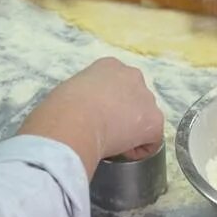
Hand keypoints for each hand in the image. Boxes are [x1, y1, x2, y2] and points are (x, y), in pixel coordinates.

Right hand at [21, 58, 164, 171]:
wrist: (74, 120)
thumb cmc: (62, 108)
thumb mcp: (70, 91)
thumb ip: (84, 95)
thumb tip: (83, 112)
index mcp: (109, 66)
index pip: (116, 86)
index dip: (107, 105)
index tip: (95, 117)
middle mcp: (132, 75)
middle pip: (134, 99)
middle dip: (124, 115)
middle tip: (105, 130)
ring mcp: (146, 97)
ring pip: (144, 118)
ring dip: (132, 130)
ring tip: (112, 141)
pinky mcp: (154, 121)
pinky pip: (151, 140)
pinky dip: (139, 149)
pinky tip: (121, 151)